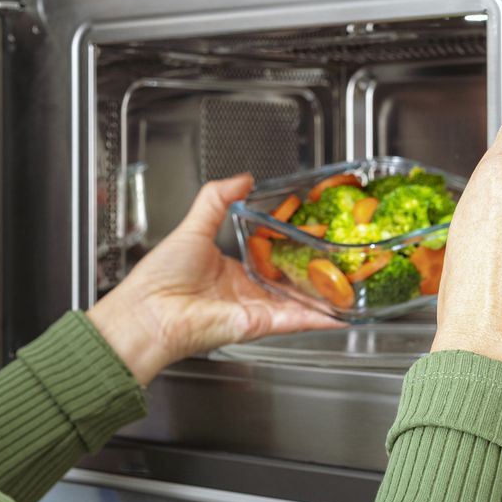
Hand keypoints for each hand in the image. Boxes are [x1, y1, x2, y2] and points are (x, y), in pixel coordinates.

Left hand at [86, 173, 341, 386]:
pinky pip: (294, 320)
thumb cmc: (160, 277)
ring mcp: (253, 309)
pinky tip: (339, 311)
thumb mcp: (194, 226)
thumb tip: (241, 178)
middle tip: (340, 257)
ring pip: (298, 302)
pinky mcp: (258, 323)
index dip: (290, 246)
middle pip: (288, 281)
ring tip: (351, 284)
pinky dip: (317, 317)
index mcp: (229, 270)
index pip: (268, 257)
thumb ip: (218, 199)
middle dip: (314, 272)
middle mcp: (244, 291)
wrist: (150, 312)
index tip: (311, 232)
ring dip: (324, 295)